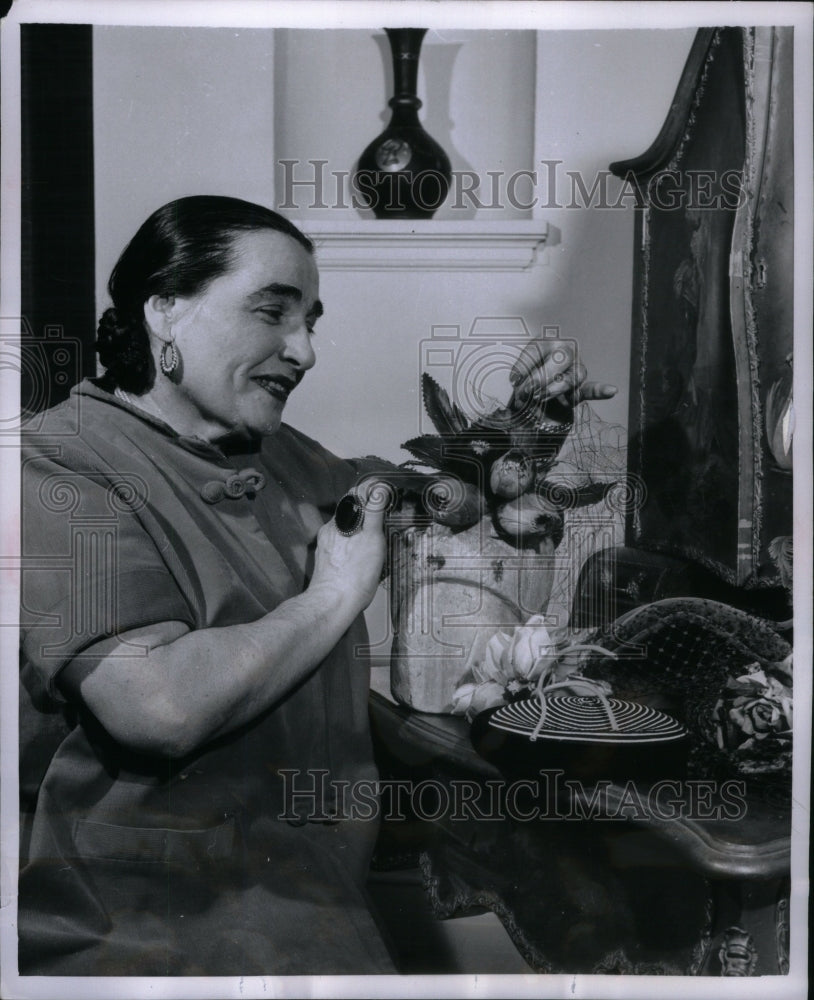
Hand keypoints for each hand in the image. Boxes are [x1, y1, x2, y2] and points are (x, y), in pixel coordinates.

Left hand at [310, 486, 386, 613]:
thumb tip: (379, 488)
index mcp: (340, 521)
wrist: (332, 604)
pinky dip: (353, 547)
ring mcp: (327, 546)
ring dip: (359, 531)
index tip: (385, 496)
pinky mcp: (327, 561)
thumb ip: (374, 511)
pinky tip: (361, 559)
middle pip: (351, 513)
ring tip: (374, 543)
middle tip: (383, 521)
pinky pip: (342, 547)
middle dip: (366, 514)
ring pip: (346, 530)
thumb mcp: (372, 538)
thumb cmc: (354, 575)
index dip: (371, 493)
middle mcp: (330, 531)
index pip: (356, 496)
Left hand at [509, 339, 616, 409]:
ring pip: (573, 376)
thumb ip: (519, 377)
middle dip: (541, 378)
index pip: (537, 350)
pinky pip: (592, 388)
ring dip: (555, 389)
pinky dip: (601, 391)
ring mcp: (575, 369)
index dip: (524, 366)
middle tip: (525, 392)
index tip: (513, 380)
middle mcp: (564, 352)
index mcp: (546, 342)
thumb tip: (519, 385)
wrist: (532, 393)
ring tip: (539, 398)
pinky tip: (611, 391)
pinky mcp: (580, 388)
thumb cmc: (525, 377)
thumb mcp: (517, 372)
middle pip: (560, 359)